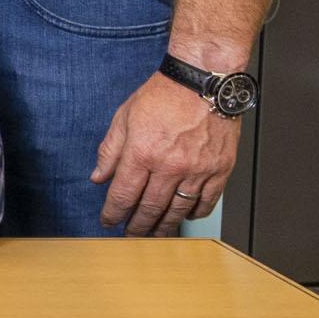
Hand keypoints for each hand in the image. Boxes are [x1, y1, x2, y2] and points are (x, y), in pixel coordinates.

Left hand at [94, 70, 236, 233]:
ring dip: (164, 226)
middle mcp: (170, 166)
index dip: (113, 212)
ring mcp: (197, 170)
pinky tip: (185, 217)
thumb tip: (99, 176)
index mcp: (142, 153)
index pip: (123, 194)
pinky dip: (195, 213)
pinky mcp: (219, 169)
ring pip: (178, 210)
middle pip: (150, 207)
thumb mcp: (124, 118)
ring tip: (155, 234)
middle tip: (131, 235)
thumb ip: (110, 150)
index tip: (108, 221)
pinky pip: (207, 201)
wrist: (203, 81)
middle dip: (137, 226)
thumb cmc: (163, 95)